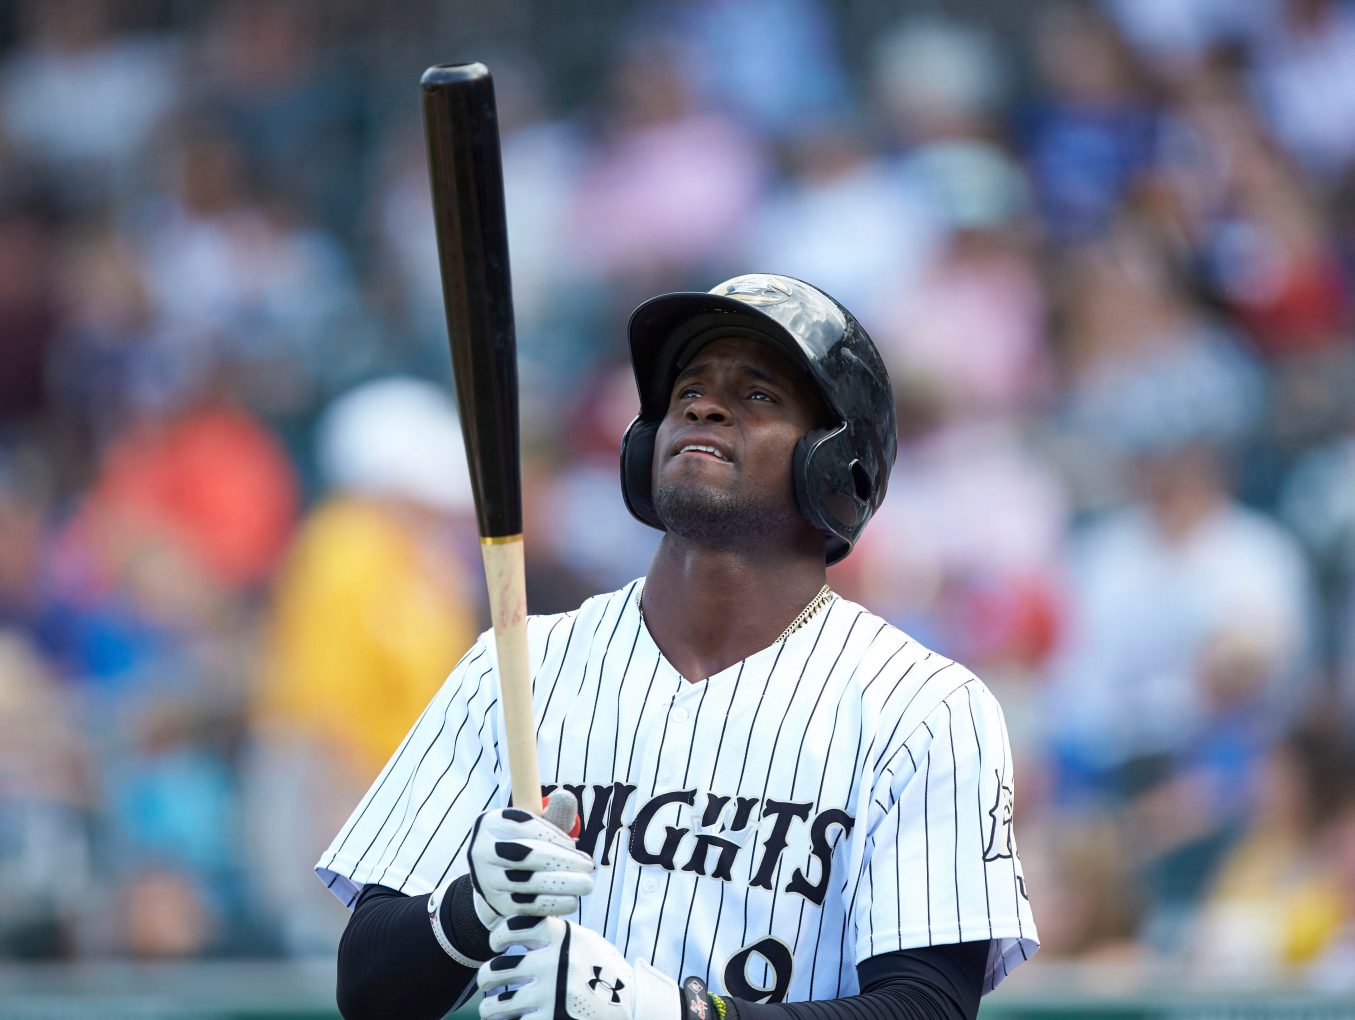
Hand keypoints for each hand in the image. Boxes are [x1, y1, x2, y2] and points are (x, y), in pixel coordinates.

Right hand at [468, 790, 594, 927]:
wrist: (503, 878)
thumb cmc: (528, 844)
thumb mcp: (538, 827)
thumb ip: (554, 813)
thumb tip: (566, 796)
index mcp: (490, 822)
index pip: (524, 825)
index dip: (553, 834)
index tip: (575, 845)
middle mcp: (481, 850)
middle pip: (524, 854)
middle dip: (561, 860)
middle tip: (588, 865)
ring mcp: (486, 879)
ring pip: (526, 882)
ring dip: (560, 884)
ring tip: (586, 884)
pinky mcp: (496, 904)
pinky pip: (525, 905)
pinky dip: (551, 904)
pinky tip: (572, 901)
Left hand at [477, 916, 679, 1019]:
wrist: (633, 1006)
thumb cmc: (607, 972)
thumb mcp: (586, 942)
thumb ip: (557, 934)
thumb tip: (521, 927)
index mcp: (561, 937)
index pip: (513, 927)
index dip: (498, 936)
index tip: (497, 945)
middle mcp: (553, 963)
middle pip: (498, 969)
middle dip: (487, 976)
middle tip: (488, 979)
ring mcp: (551, 995)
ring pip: (498, 1004)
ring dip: (491, 1007)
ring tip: (492, 1007)